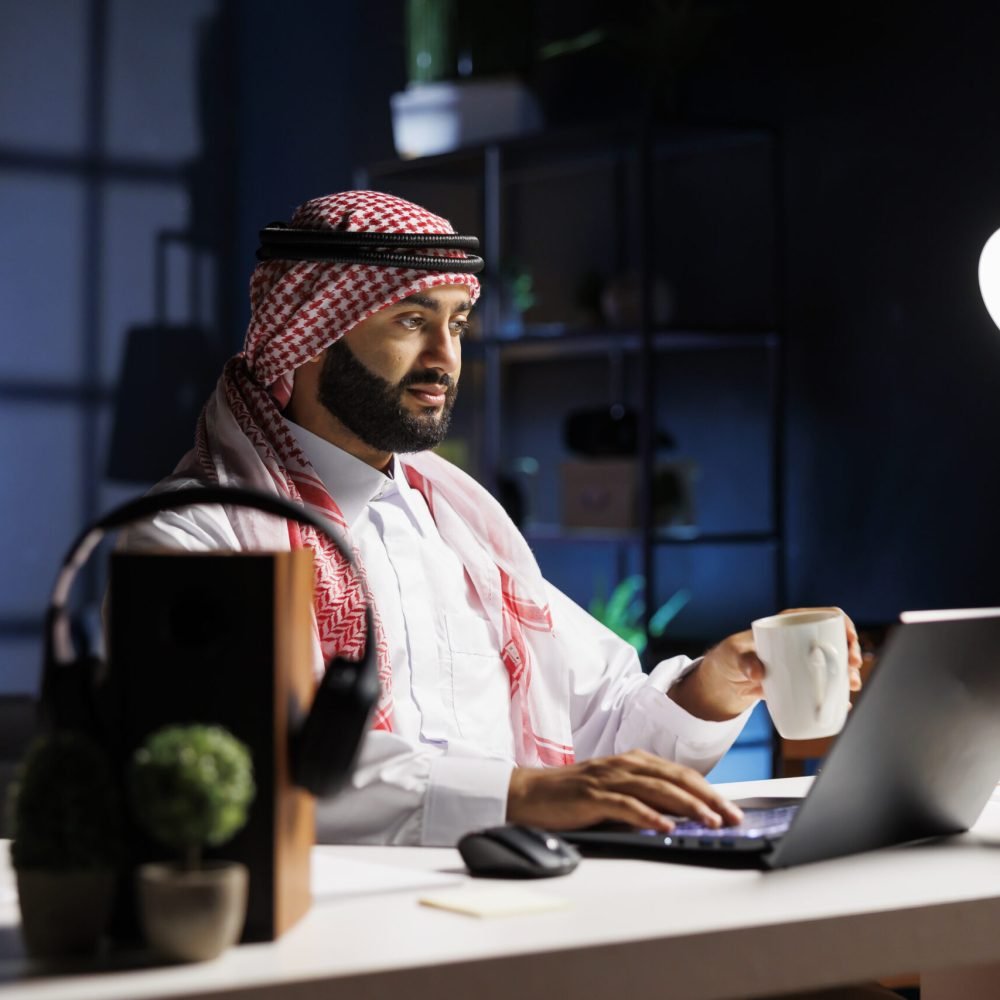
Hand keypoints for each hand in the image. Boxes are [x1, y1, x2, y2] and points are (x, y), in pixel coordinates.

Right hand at [506, 749, 744, 832]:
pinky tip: (665, 827)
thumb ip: (643, 795)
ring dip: (687, 806)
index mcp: (633, 761)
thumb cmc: (573, 795)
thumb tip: (681, 816)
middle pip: (675, 778)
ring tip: (709, 822)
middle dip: (708, 797)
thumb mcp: (614, 790)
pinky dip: (648, 816)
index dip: (708, 790)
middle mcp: (624, 764)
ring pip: (657, 789)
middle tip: (732, 816)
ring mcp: (608, 778)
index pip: (679, 773)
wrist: (530, 793)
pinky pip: (626, 805)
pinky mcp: (591, 795)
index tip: (732, 809)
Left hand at [669, 607, 863, 721]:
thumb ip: (745, 662)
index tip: (850, 642)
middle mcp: (798, 640)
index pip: (823, 616)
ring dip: (847, 672)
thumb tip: (758, 671)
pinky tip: (843, 701)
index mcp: (787, 624)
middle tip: (852, 669)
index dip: (843, 625)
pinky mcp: (799, 680)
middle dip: (850, 652)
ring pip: (832, 661)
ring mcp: (801, 660)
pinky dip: (835, 690)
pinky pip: (823, 682)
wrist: (723, 684)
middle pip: (834, 640)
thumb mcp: (734, 657)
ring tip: (851, 686)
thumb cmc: (728, 660)